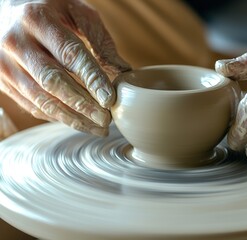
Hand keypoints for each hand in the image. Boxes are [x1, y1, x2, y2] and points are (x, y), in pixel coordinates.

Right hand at [0, 0, 130, 135]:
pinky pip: (31, 105)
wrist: (8, 9)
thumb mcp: (78, 13)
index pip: (70, 54)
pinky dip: (57, 117)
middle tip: (106, 120)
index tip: (110, 100)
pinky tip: (78, 122)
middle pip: (53, 81)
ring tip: (98, 128)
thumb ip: (100, 42)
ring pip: (41, 99)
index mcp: (37, 19)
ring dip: (72, 118)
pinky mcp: (2, 80)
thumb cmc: (51, 10)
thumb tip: (124, 73)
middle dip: (83, 105)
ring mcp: (4, 63)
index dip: (92, 79)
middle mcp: (16, 41)